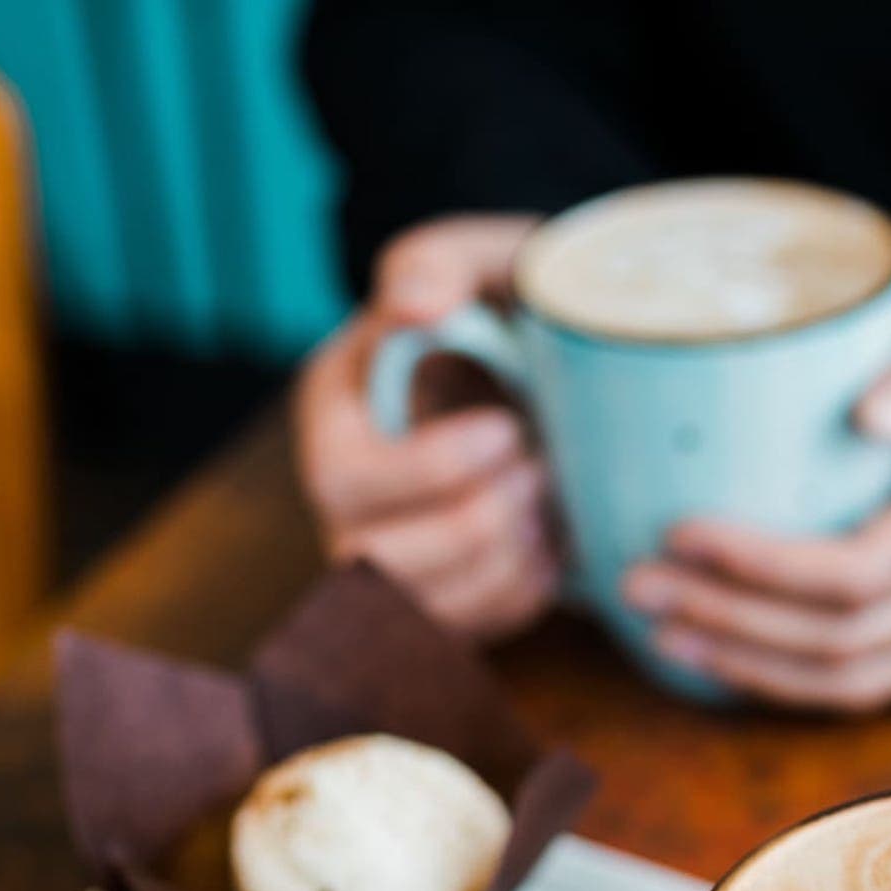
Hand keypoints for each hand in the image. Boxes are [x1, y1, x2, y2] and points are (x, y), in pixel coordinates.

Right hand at [293, 214, 559, 638]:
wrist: (557, 357)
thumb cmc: (508, 306)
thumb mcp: (481, 260)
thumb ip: (441, 261)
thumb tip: (418, 305)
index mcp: (334, 412)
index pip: (346, 479)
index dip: (432, 470)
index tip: (509, 429)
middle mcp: (344, 500)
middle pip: (378, 563)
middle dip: (477, 525)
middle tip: (542, 470)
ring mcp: (388, 557)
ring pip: (427, 610)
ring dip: (507, 562)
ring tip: (551, 500)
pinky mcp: (440, 597)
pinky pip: (476, 630)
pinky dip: (525, 591)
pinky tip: (553, 537)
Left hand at [622, 269, 890, 711]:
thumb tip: (870, 414)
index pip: (868, 572)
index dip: (767, 567)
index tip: (682, 529)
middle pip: (846, 639)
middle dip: (733, 621)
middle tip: (637, 582)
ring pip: (851, 682)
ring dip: (748, 665)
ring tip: (659, 629)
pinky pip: (863, 681)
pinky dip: (783, 678)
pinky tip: (715, 652)